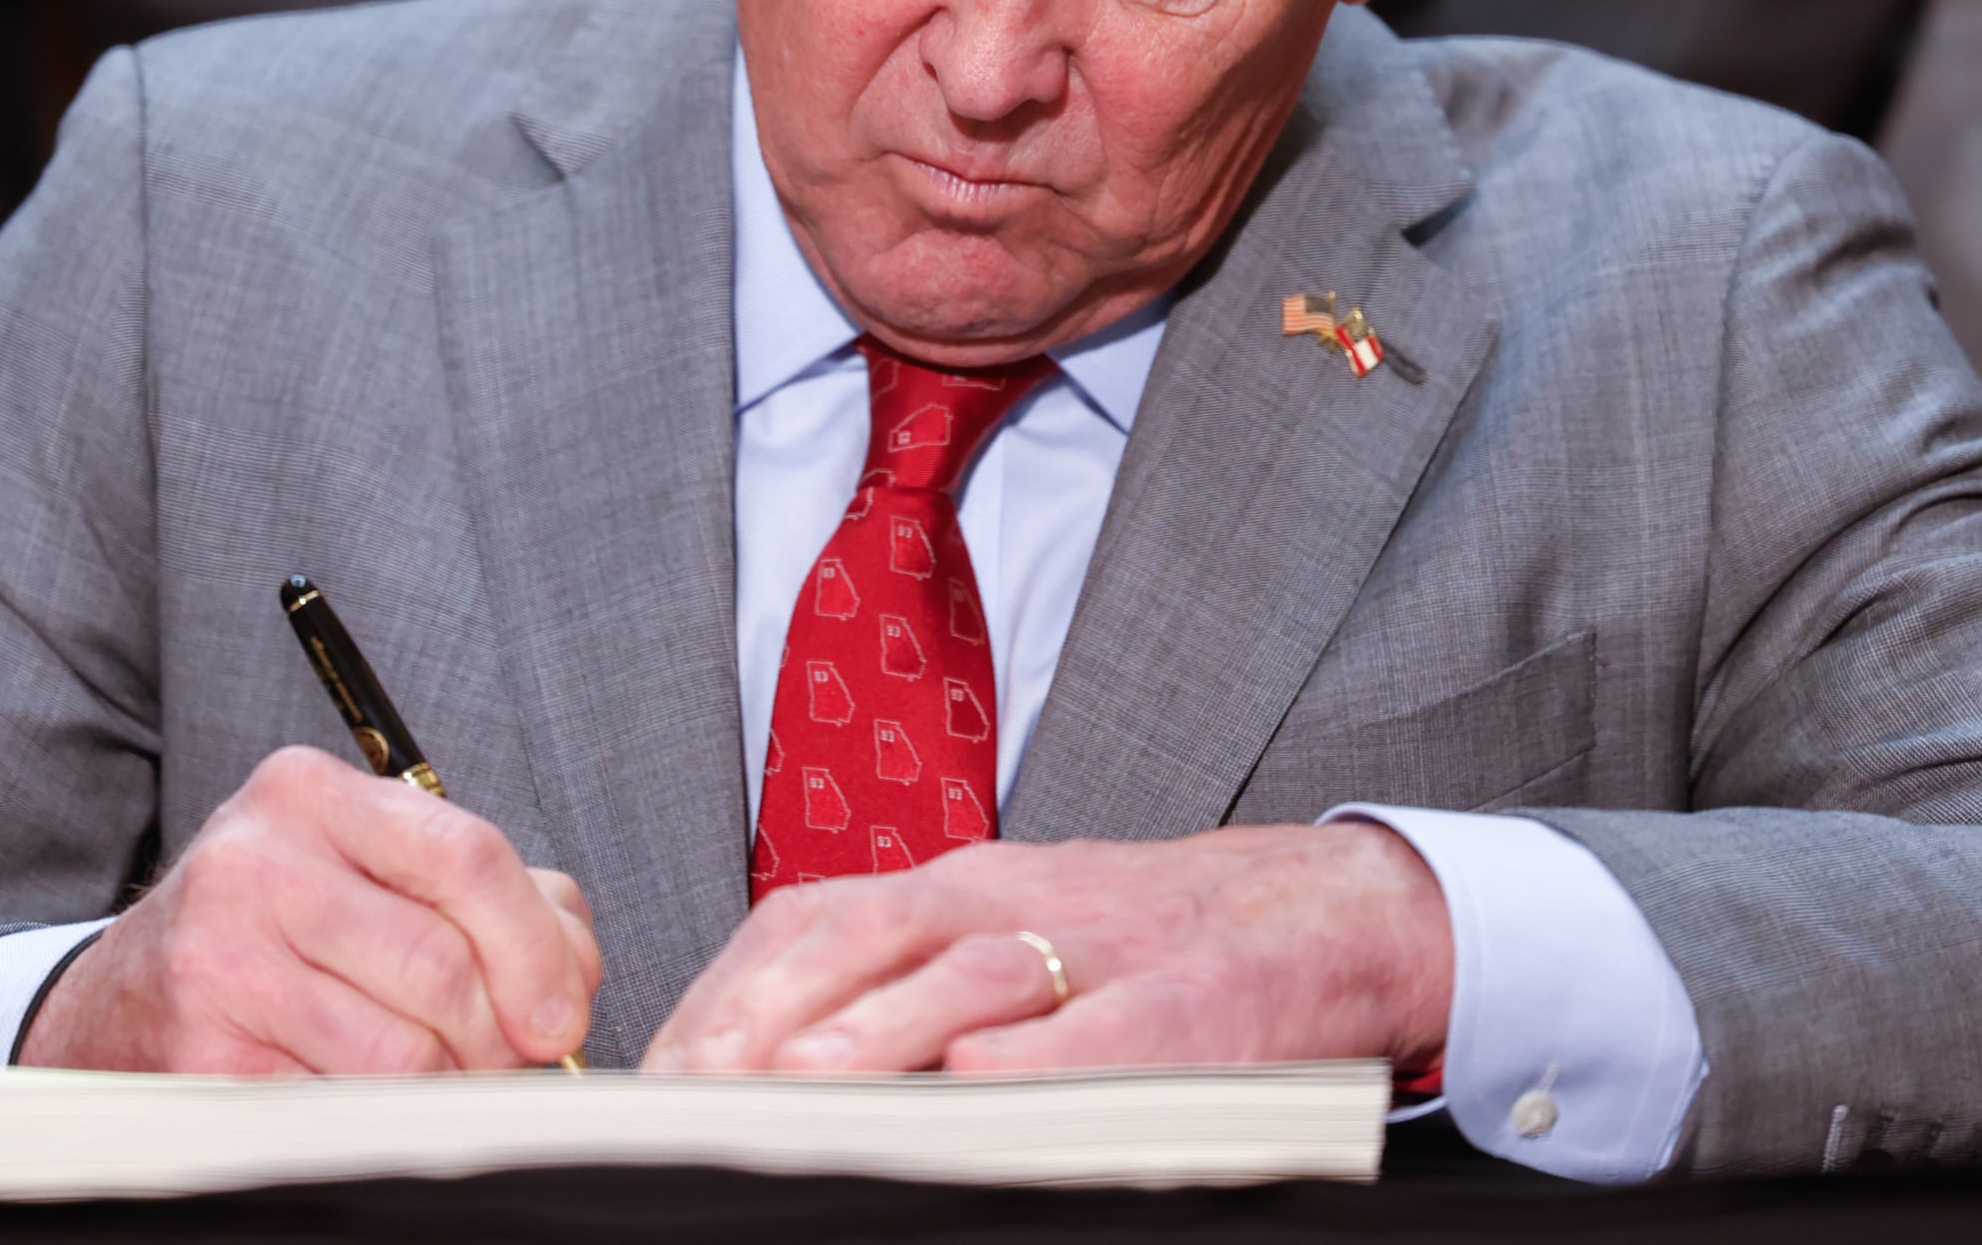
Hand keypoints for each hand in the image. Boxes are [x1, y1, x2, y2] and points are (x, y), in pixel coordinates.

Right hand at [18, 745, 598, 1072]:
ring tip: (435, 1077)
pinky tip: (362, 1094)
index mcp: (310, 796)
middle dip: (498, 1036)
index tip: (563, 1012)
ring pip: (402, 1053)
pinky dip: (378, 1117)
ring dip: (445, 1086)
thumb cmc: (274, 932)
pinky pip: (343, 1107)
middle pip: (442, 966)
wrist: (121, 999)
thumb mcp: (370, 873)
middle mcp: (256, 863)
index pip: (467, 855)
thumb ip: (492, 897)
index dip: (536, 948)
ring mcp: (219, 959)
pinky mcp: (202, 1054)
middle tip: (502, 1059)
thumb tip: (572, 971)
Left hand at [643, 823, 1449, 1076]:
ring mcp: (1104, 947)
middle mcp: (1015, 900)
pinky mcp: (1190, 1003)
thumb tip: (768, 1078)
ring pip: (974, 970)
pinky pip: (1108, 1025)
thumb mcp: (1011, 946)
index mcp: (961, 890)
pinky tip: (979, 1090)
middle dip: (769, 1008)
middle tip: (696, 1088)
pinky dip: (1040, 1055)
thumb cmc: (1142, 953)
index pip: (815, 919)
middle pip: (869, 930)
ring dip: (878, 1028)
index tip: (663, 1068)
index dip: (731, 989)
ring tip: (800, 1084)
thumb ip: (903, 993)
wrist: (1317, 915)